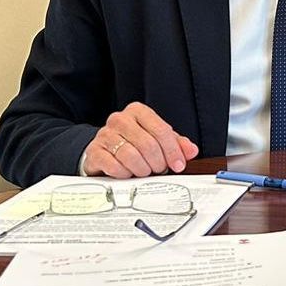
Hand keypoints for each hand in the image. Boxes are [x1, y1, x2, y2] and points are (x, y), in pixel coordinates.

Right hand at [81, 102, 199, 178]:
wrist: (104, 150)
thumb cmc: (133, 144)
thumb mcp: (158, 141)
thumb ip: (177, 144)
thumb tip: (191, 150)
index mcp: (138, 112)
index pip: (161, 130)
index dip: (173, 151)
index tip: (179, 164)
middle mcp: (119, 119)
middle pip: (148, 144)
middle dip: (158, 162)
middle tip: (159, 170)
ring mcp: (105, 134)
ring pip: (131, 156)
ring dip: (142, 169)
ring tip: (144, 171)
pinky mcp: (94, 151)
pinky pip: (114, 166)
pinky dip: (125, 173)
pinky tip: (128, 173)